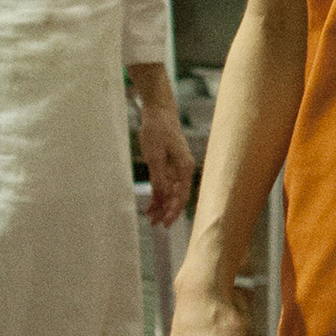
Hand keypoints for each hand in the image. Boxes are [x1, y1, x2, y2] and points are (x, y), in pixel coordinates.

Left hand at [136, 98, 195, 226]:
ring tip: (150, 217)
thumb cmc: (157, 130)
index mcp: (185, 167)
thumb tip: (162, 196)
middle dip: (167, 211)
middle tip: (155, 224)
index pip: (182, 196)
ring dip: (161, 204)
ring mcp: (176, 167)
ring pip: (171, 191)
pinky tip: (151, 204)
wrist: (158, 111)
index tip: (165, 223)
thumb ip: (159, 177)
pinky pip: (165, 183)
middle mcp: (183, 169)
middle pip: (177, 196)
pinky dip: (158, 194)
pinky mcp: (169, 163)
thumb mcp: (155, 155)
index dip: (173, 211)